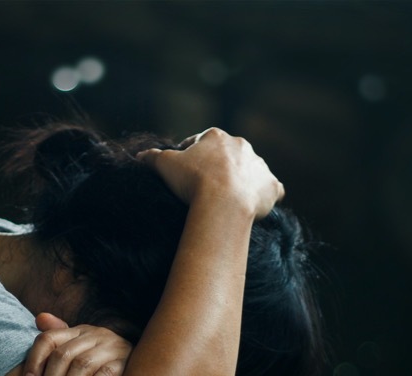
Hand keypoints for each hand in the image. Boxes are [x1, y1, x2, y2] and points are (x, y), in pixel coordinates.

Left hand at [23, 313, 132, 375]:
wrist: (146, 366)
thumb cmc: (103, 360)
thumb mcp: (80, 347)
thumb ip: (58, 337)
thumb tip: (39, 318)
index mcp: (78, 331)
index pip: (48, 339)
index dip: (34, 362)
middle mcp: (95, 335)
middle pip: (63, 356)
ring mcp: (112, 347)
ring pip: (82, 366)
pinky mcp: (127, 363)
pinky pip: (106, 375)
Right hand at [136, 127, 284, 218]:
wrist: (223, 204)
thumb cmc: (193, 181)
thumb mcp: (165, 165)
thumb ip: (152, 157)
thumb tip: (140, 156)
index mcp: (216, 137)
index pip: (200, 141)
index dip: (190, 155)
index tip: (184, 170)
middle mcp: (241, 146)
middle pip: (228, 154)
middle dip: (219, 167)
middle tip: (206, 186)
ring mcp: (259, 166)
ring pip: (251, 170)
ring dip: (242, 180)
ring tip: (230, 198)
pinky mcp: (271, 187)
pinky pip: (272, 189)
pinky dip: (266, 194)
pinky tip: (258, 203)